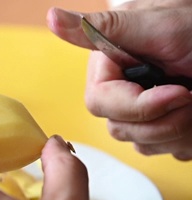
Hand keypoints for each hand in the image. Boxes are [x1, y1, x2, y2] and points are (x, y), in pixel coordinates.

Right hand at [47, 3, 191, 159]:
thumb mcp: (158, 24)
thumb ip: (103, 28)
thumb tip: (52, 17)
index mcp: (111, 68)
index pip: (101, 104)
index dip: (138, 106)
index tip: (177, 91)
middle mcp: (121, 92)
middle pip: (121, 130)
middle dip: (164, 120)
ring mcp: (143, 115)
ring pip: (144, 146)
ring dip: (181, 130)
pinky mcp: (164, 131)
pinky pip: (167, 153)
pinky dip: (190, 139)